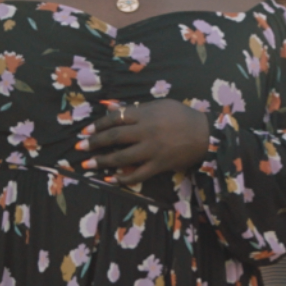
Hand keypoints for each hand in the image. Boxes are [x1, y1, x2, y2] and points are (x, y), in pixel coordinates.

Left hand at [78, 101, 212, 184]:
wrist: (204, 134)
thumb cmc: (181, 116)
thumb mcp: (159, 105)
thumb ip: (135, 108)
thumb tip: (110, 107)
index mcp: (145, 114)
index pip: (115, 119)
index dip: (98, 125)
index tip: (86, 131)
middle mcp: (146, 132)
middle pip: (114, 138)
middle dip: (94, 143)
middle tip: (80, 147)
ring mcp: (152, 150)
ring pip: (122, 158)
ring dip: (102, 162)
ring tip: (88, 164)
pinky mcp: (159, 165)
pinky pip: (138, 174)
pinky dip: (123, 178)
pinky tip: (111, 179)